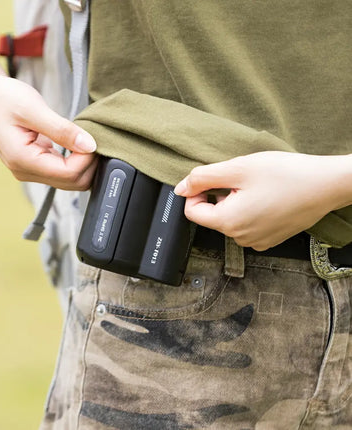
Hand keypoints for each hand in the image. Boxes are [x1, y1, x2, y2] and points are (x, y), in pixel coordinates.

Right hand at [0, 73, 97, 189]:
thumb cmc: (4, 97)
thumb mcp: (34, 108)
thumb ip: (62, 129)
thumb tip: (90, 146)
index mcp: (22, 160)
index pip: (69, 173)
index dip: (87, 159)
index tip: (94, 139)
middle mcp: (25, 172)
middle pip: (72, 182)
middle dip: (88, 164)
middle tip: (93, 139)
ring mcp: (29, 172)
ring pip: (70, 181)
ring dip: (83, 164)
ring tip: (84, 139)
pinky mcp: (35, 167)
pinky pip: (63, 173)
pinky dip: (75, 161)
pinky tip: (76, 144)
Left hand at [174, 151, 351, 250]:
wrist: (327, 185)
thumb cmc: (286, 175)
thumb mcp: (238, 168)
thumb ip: (202, 178)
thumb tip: (180, 188)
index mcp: (228, 222)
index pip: (192, 212)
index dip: (196, 191)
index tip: (212, 178)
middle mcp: (240, 238)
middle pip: (212, 215)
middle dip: (220, 195)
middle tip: (242, 179)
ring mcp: (256, 241)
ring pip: (230, 218)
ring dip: (235, 201)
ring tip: (258, 187)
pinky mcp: (269, 239)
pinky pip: (247, 224)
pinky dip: (250, 210)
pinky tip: (267, 197)